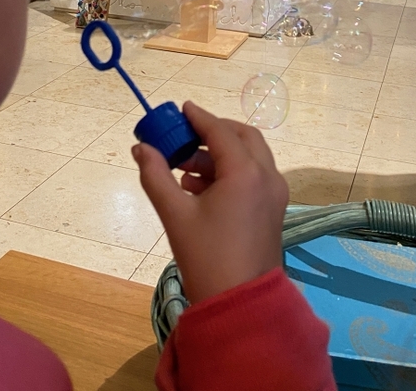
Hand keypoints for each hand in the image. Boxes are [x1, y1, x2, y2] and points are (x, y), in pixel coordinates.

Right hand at [133, 102, 287, 304]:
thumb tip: (140, 149)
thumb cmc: (206, 257)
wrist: (240, 306)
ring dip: (220, 154)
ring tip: (185, 169)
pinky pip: (254, 176)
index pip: (220, 131)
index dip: (199, 117)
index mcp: (245, 172)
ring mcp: (275, 194)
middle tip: (186, 137)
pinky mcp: (274, 210)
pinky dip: (231, 172)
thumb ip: (156, 175)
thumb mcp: (175, 214)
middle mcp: (267, 176)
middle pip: (243, 137)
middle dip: (213, 132)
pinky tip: (200, 189)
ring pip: (250, 157)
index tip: (182, 108)